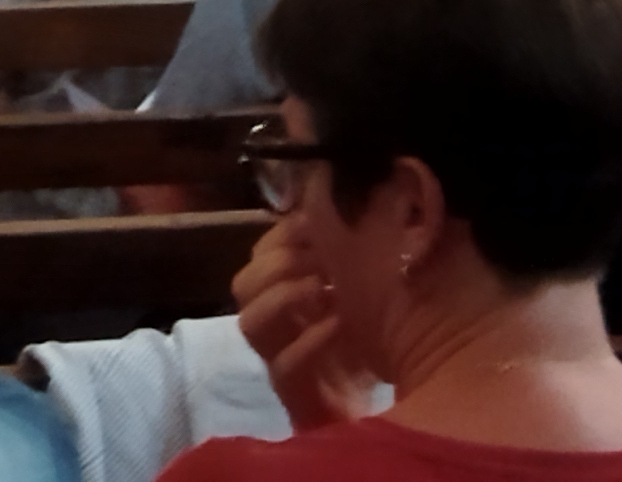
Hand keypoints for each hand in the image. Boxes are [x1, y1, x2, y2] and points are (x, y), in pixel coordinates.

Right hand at [230, 216, 371, 427]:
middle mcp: (274, 325)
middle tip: (318, 256)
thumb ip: (345, 259)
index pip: (261, 254)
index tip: (315, 220)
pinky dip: (309, 341)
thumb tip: (342, 214)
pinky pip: (284, 366)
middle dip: (277, 262)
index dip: (282, 234)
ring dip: (284, 295)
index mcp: (284, 293)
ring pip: (251, 323)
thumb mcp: (359, 294)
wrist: (377, 407)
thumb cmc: (367, 345)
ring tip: (323, 285)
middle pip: (244, 284)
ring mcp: (278, 359)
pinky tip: (338, 325)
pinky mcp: (292, 394)